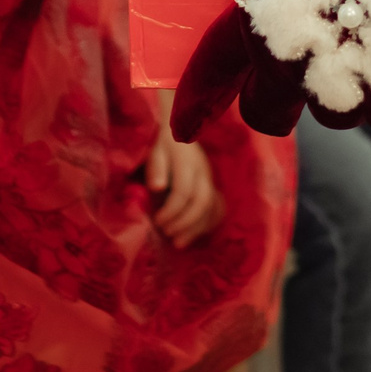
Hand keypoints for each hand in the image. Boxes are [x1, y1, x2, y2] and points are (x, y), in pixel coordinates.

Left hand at [145, 119, 224, 246]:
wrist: (182, 130)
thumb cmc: (164, 144)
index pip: (184, 192)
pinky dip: (203, 225)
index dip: (171, 210)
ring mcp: (209, 179)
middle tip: (166, 233)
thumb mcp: (156, 151)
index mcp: (187, 163)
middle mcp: (203, 172)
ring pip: (211, 207)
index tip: (157, 220)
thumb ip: (156, 168)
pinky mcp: (211, 186)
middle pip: (202, 201)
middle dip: (184, 222)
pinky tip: (189, 236)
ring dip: (195, 227)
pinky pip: (215, 208)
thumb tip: (157, 187)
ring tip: (177, 242)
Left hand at [173, 0, 370, 141]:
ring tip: (360, 49)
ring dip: (343, 92)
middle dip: (274, 98)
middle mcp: (312, 73)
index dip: (194, 100)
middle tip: (292, 69)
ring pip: (344, 114)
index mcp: (267, 26)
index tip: (183, 123)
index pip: (214, 74)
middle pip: (272, 112)